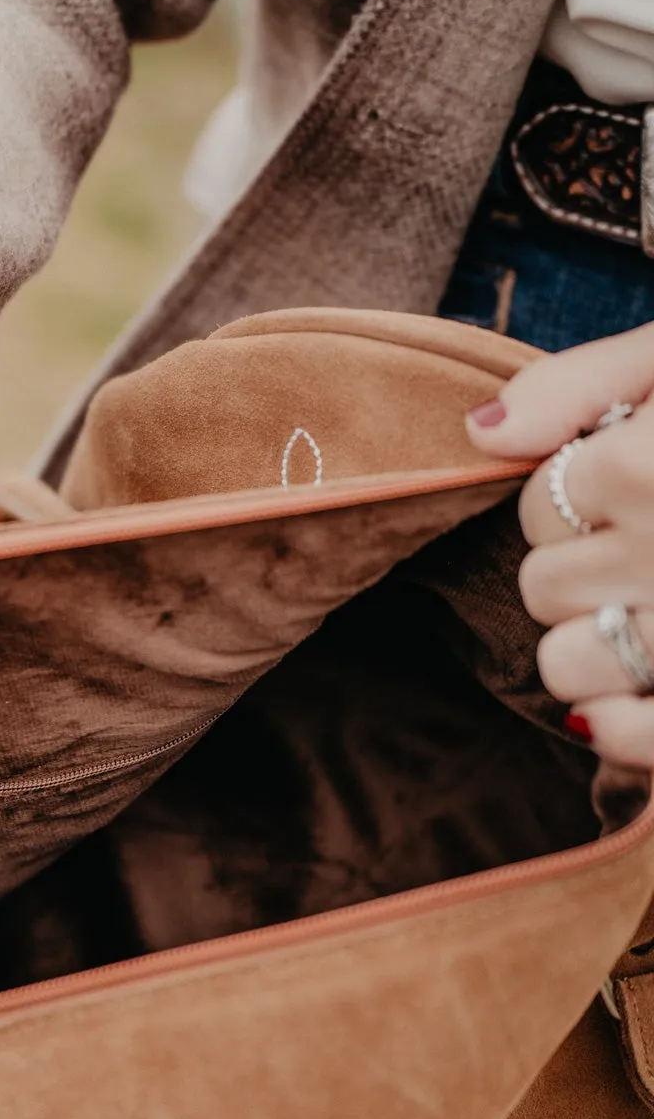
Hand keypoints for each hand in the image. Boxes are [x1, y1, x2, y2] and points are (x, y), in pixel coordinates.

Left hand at [466, 321, 653, 765]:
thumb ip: (584, 380)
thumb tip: (481, 432)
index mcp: (651, 469)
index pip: (537, 507)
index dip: (574, 496)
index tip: (630, 483)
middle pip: (542, 589)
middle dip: (581, 568)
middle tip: (651, 547)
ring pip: (567, 667)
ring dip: (595, 647)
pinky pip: (636, 738)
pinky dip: (625, 728)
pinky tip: (642, 693)